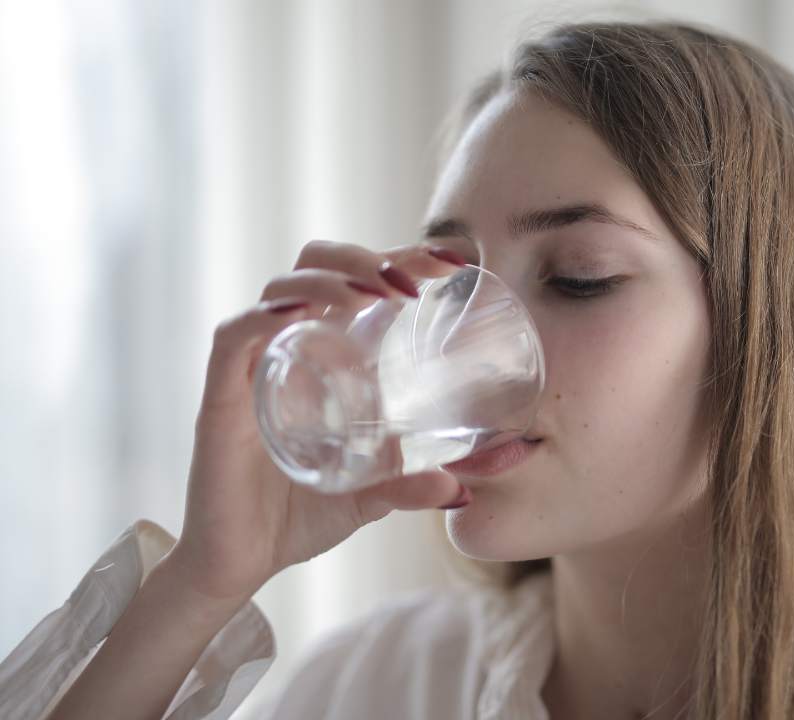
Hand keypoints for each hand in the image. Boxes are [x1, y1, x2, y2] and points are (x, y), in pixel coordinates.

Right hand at [168, 241, 468, 603]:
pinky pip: (234, 338)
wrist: (238, 565)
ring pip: (280, 288)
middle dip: (364, 257)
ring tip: (374, 294)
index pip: (358, 281)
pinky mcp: (220, 398)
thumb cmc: (298, 517)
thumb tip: (463, 490)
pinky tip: (300, 313)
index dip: (401, 258)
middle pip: (316, 265)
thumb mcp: (370, 497)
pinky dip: (264, 316)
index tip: (452, 262)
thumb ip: (411, 486)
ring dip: (330, 278)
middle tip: (412, 282)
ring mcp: (252, 368)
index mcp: (324, 355)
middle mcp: (288, 348)